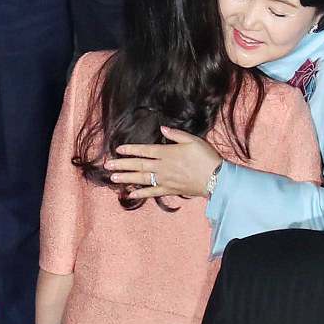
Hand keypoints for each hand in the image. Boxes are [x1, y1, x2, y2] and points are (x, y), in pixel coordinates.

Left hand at [105, 126, 222, 198]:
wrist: (216, 178)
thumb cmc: (206, 157)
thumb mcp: (193, 140)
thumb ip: (176, 134)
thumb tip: (162, 129)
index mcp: (167, 153)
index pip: (144, 150)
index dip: (130, 150)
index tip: (118, 150)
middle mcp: (162, 166)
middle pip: (138, 165)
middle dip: (122, 165)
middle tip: (107, 166)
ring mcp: (165, 179)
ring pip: (141, 179)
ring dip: (126, 178)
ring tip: (113, 178)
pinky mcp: (170, 189)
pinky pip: (152, 192)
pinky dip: (140, 193)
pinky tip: (130, 194)